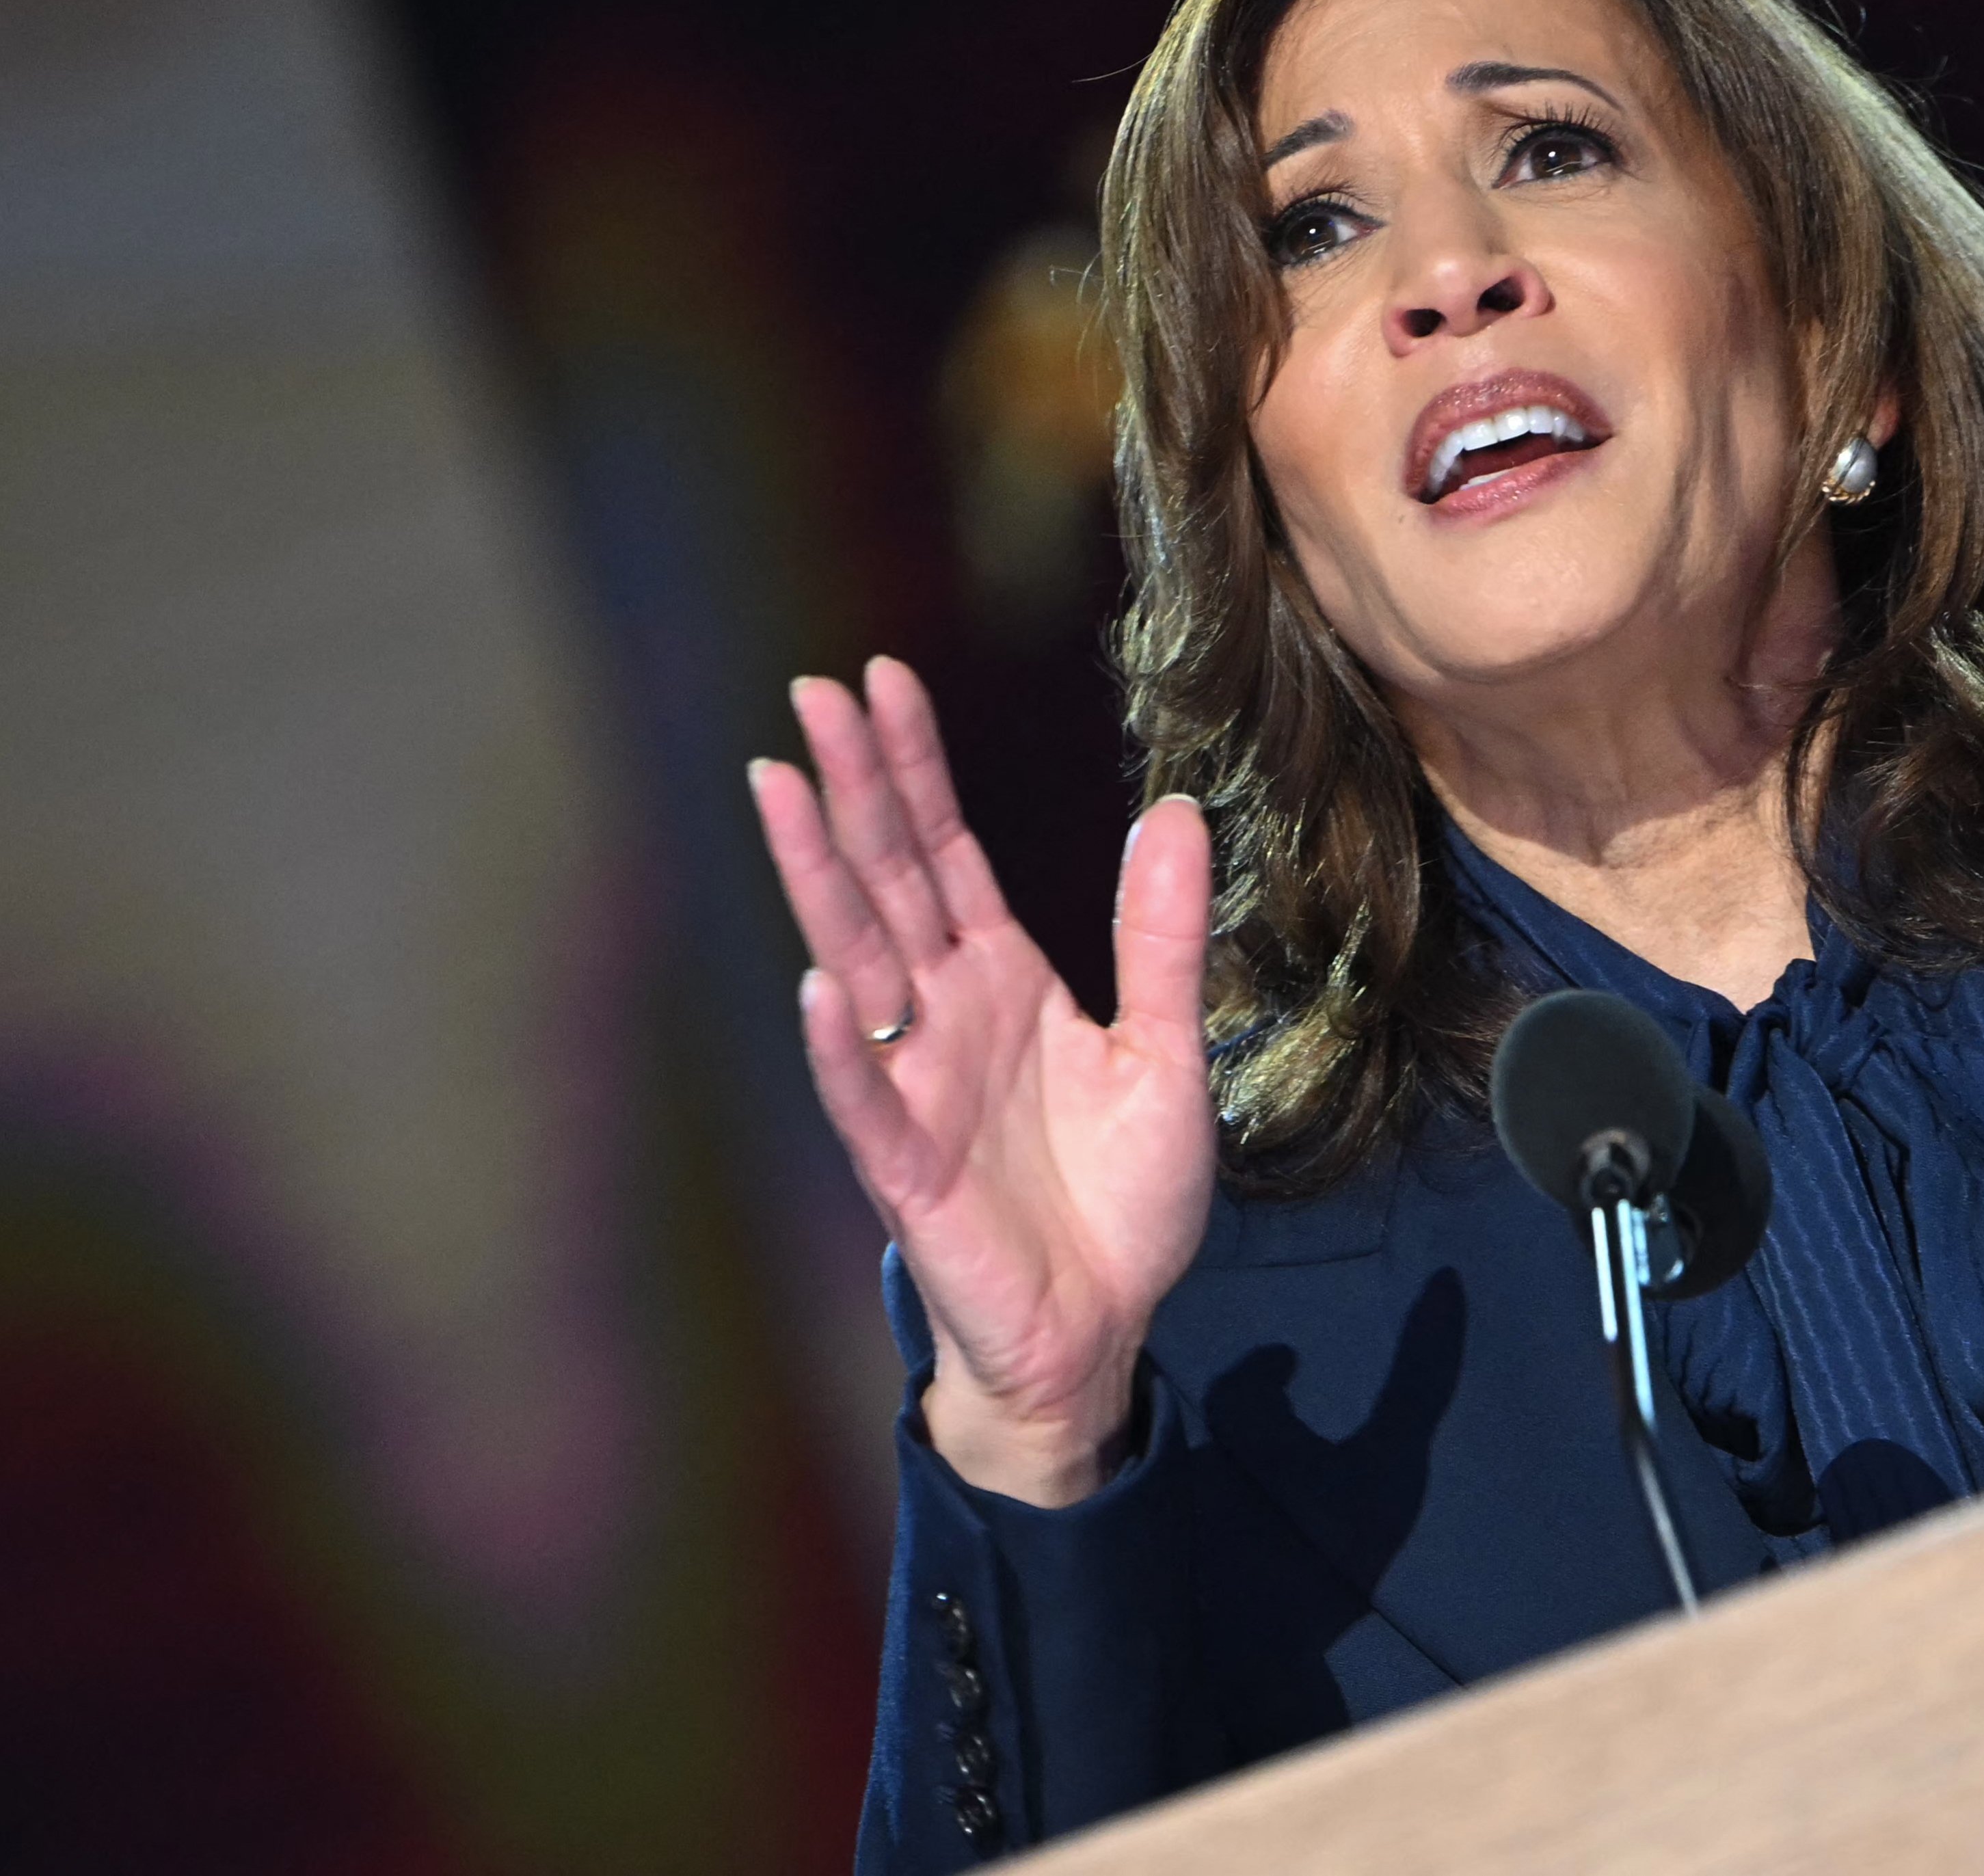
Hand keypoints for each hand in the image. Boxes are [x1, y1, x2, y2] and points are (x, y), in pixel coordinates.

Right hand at [749, 657, 1215, 1505]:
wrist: (1104, 1331)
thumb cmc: (1120, 1200)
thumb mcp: (1166, 1051)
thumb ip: (1162, 937)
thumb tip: (1177, 810)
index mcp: (1000, 982)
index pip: (943, 853)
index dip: (913, 768)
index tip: (882, 679)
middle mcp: (943, 1019)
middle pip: (887, 882)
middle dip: (851, 788)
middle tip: (811, 691)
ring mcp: (917, 1089)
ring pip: (856, 963)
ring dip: (818, 879)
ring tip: (780, 790)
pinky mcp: (911, 1172)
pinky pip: (867, 1100)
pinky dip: (842, 1046)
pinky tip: (818, 984)